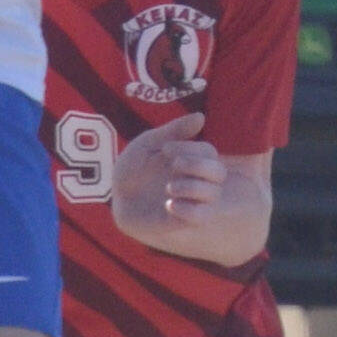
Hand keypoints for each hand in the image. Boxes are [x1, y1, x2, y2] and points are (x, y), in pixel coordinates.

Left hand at [112, 111, 224, 229]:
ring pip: (213, 195)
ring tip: (169, 187)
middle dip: (198, 166)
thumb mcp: (149, 143)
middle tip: (174, 164)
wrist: (117, 195)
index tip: (165, 149)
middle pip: (219, 173)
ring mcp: (191, 201)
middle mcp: (197, 180)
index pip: (208, 152)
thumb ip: (174, 131)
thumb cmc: (134, 166)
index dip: (191, 149)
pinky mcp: (181, 220)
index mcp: (192, 160)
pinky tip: (169, 204)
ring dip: (193, 187)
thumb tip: (201, 117)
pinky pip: (200, 217)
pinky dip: (189, 210)